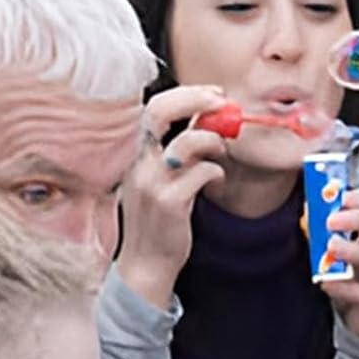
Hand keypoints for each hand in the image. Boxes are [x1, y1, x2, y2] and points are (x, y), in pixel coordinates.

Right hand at [116, 85, 228, 310]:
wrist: (146, 264)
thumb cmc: (158, 223)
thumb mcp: (160, 183)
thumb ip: (176, 156)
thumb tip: (205, 127)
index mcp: (136, 155)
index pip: (153, 109)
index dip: (184, 95)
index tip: (213, 94)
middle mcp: (139, 163)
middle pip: (160, 112)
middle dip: (194, 100)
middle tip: (222, 102)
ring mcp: (152, 182)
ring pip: (185, 142)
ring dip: (212, 141)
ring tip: (220, 152)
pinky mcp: (169, 202)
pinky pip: (201, 173)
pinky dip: (216, 172)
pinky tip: (217, 181)